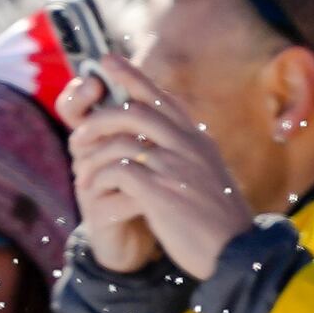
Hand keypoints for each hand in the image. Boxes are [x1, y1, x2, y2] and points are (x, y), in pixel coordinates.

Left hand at [67, 62, 253, 279]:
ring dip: (94, 153)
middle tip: (78, 131)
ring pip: (122, 139)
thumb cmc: (216, 218)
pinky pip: (118, 171)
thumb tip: (162, 138)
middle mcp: (188, 146)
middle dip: (99, 117)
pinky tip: (91, 190)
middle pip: (135, 110)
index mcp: (197, 139)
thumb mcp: (205, 175)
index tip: (107, 61)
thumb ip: (184, 153)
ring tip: (81, 171)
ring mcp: (174, 167)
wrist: (234, 252)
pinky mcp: (160, 192)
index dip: (132, 77)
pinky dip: (99, 177)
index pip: (161, 97)